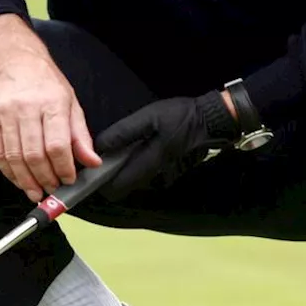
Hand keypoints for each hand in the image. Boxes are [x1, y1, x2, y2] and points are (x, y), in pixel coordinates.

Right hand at [0, 16, 101, 201]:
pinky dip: (9, 172)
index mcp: (52, 103)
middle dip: (45, 179)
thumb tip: (92, 163)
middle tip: (52, 189)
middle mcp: (27, 108)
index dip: (63, 168)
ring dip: (26, 181)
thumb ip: (81, 136)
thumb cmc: (47, 85)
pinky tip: (19, 180)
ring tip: (37, 191)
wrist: (16, 62)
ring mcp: (5, 114)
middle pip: (35, 155)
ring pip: (15, 158)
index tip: (68, 179)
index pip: (57, 145)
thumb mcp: (72, 105)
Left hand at [92, 92, 239, 199]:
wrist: (212, 121)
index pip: (117, 188)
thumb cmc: (183, 116)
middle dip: (109, 176)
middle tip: (105, 155)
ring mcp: (163, 176)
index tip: (93, 167)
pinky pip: (145, 174)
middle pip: (123, 187)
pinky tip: (137, 147)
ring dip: (123, 169)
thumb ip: (124, 133)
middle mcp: (155, 176)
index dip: (100, 182)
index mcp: (149, 163)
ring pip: (134, 180)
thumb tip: (100, 146)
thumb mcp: (151, 118)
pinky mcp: (169, 172)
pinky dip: (136, 165)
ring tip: (120, 149)